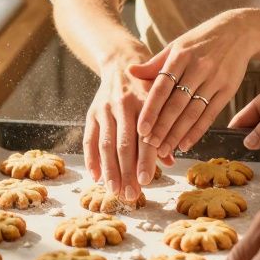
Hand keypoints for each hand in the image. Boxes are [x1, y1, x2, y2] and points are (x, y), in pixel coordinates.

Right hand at [84, 58, 160, 201]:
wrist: (122, 63)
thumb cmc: (148, 88)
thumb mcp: (162, 101)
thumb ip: (165, 129)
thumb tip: (170, 161)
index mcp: (145, 104)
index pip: (145, 137)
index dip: (145, 161)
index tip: (146, 181)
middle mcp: (124, 106)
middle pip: (123, 144)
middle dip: (126, 172)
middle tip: (130, 195)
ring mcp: (105, 109)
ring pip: (105, 144)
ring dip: (109, 170)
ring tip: (113, 191)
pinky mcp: (92, 112)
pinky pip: (89, 138)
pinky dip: (91, 159)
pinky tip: (95, 176)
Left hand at [127, 9, 259, 154]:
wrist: (238, 32)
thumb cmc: (201, 40)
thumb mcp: (177, 45)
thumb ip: (155, 63)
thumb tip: (130, 71)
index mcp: (181, 55)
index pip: (162, 87)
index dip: (151, 109)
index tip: (141, 128)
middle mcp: (198, 68)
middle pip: (177, 104)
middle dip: (162, 128)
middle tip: (149, 146)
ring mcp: (215, 80)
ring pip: (193, 112)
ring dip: (178, 134)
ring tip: (164, 149)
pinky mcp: (228, 90)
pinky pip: (210, 115)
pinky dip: (197, 131)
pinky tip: (186, 144)